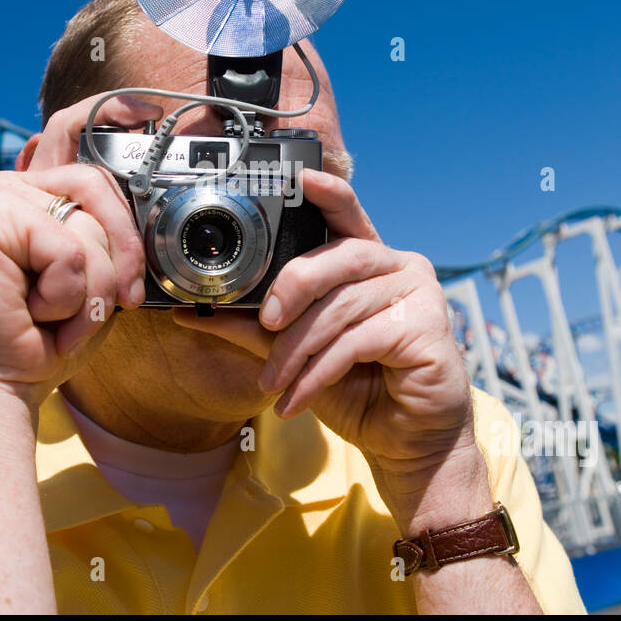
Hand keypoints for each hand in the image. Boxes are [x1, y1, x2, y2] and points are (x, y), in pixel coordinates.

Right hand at [0, 94, 161, 408]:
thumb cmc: (42, 338)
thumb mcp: (91, 279)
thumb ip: (105, 236)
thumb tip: (141, 207)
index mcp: (36, 194)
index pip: (78, 137)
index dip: (112, 114)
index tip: (146, 105)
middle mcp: (13, 185)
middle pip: (100, 187)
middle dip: (120, 254)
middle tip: (119, 298)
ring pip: (88, 225)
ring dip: (89, 286)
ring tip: (56, 311)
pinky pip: (66, 248)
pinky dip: (64, 293)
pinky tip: (34, 309)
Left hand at [172, 169, 490, 531]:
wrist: (403, 443)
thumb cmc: (356, 390)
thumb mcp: (294, 354)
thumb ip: (252, 328)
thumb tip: (190, 313)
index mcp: (368, 261)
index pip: (346, 214)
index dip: (325, 193)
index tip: (298, 177)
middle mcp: (398, 266)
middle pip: (338, 257)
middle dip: (293, 287)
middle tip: (267, 322)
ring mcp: (419, 293)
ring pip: (342, 306)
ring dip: (298, 350)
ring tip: (275, 384)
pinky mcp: (429, 327)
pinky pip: (360, 339)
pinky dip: (319, 372)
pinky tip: (299, 399)